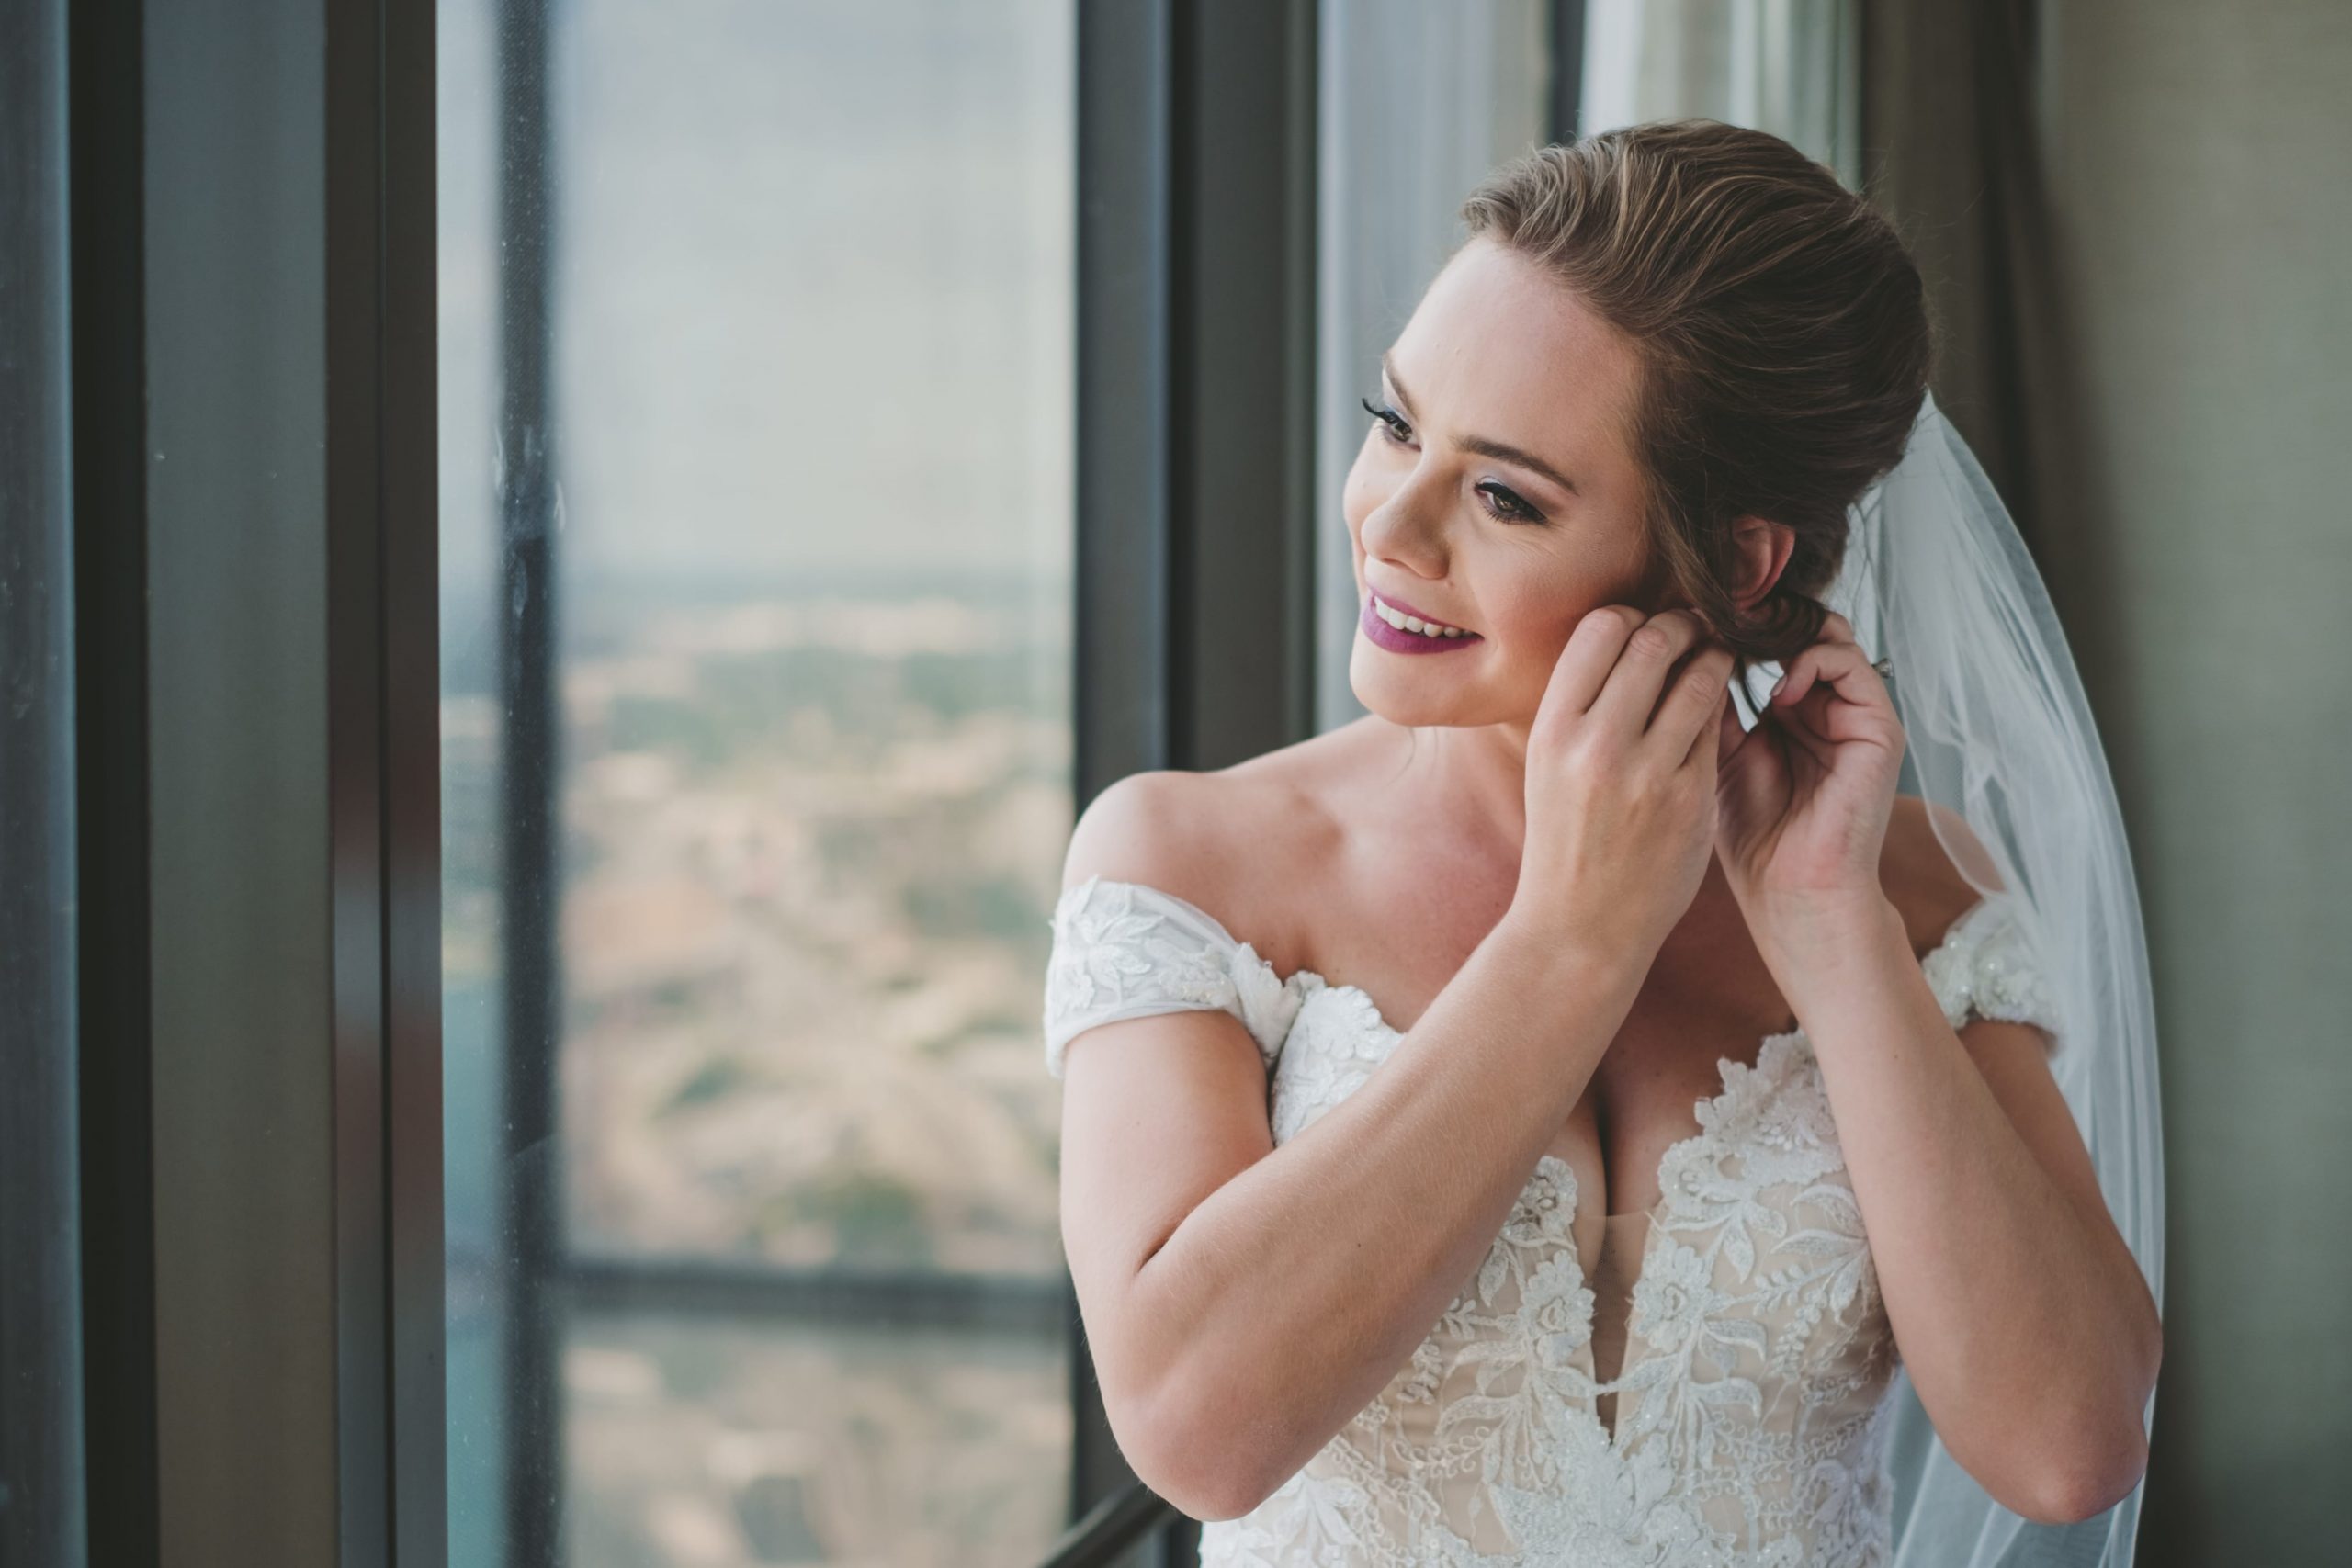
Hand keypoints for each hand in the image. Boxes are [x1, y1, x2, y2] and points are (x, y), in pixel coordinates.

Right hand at [1514, 606, 1735, 962]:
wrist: (1579, 928)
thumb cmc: (1565, 840)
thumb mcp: (1548, 766)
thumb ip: (1581, 705)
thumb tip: (1624, 634)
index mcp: (1552, 729)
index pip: (1602, 628)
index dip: (1632, 615)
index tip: (1647, 625)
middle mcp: (1596, 744)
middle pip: (1653, 639)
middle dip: (1681, 625)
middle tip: (1694, 630)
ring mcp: (1647, 773)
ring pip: (1698, 676)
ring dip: (1714, 656)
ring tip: (1716, 658)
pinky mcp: (1690, 799)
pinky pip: (1717, 726)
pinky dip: (1723, 705)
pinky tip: (1720, 706)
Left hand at [1712, 609, 1904, 923]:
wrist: (1790, 892)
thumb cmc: (1752, 835)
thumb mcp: (1717, 753)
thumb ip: (1713, 700)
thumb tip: (1689, 642)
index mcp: (1785, 711)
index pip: (1768, 643)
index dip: (1734, 629)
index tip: (1695, 625)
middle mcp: (1822, 706)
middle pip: (1798, 630)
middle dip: (1758, 623)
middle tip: (1719, 625)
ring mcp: (1852, 714)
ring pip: (1826, 635)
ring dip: (1783, 637)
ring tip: (1747, 659)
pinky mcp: (1879, 728)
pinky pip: (1851, 664)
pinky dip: (1813, 661)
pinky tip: (1779, 689)